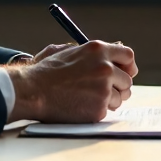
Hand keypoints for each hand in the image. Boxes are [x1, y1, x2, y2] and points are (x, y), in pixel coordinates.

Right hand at [7, 41, 137, 122]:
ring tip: (87, 98)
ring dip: (108, 100)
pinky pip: (107, 111)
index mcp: (98, 50)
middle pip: (127, 79)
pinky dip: (97, 110)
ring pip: (120, 98)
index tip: (126, 72)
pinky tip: (81, 106)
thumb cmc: (46, 71)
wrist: (32, 91)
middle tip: (107, 90)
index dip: (128, 66)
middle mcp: (105, 68)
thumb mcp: (68, 51)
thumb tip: (110, 56)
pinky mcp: (99, 108)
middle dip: (119, 86)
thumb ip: (92, 54)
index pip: (128, 56)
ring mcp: (103, 89)